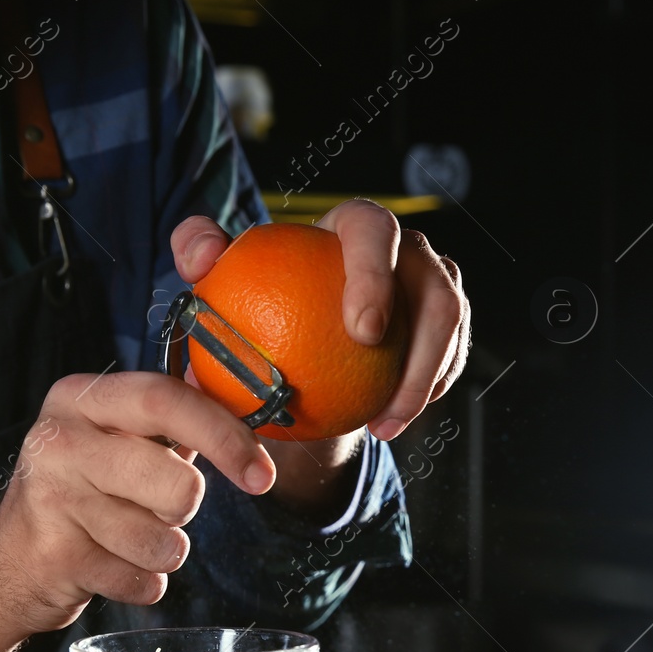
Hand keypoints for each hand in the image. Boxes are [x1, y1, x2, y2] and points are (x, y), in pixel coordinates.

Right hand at [0, 371, 277, 630]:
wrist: (9, 559)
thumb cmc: (85, 490)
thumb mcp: (119, 438)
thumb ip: (179, 417)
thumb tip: (247, 395)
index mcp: (83, 399)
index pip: (166, 401)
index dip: (226, 436)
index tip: (261, 475)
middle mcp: (60, 441)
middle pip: (177, 482)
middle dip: (185, 509)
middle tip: (159, 509)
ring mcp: (52, 500)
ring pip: (161, 541)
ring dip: (162, 551)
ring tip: (127, 539)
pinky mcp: (54, 557)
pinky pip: (139, 581)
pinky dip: (140, 584)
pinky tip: (109, 566)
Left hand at [171, 200, 471, 442]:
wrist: (297, 330)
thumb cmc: (258, 295)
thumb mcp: (219, 276)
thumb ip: (200, 251)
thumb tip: (202, 256)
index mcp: (355, 225)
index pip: (375, 233)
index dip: (377, 274)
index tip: (362, 331)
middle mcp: (407, 250)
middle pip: (437, 285)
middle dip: (426, 343)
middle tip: (385, 400)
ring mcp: (434, 287)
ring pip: (452, 328)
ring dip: (425, 381)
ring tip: (386, 424)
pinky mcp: (445, 327)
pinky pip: (448, 361)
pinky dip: (424, 394)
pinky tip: (388, 426)